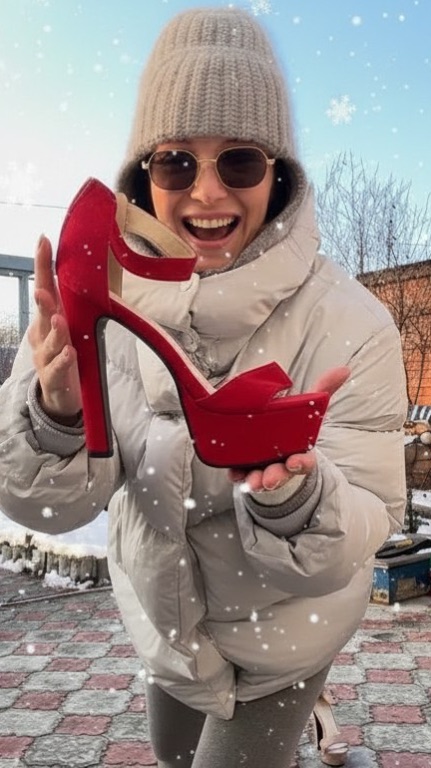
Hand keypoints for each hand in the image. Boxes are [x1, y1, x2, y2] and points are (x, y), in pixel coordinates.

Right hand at [27, 235, 81, 423]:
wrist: (58, 396)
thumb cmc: (65, 356)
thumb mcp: (72, 328)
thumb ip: (76, 304)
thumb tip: (96, 275)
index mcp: (47, 318)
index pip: (45, 287)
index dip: (43, 265)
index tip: (43, 242)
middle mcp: (42, 334)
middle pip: (42, 312)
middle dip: (43, 297)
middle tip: (43, 287)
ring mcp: (44, 357)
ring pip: (49, 342)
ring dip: (55, 330)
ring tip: (59, 319)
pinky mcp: (53, 378)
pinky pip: (58, 368)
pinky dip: (63, 359)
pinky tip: (69, 352)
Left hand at [228, 366, 349, 491]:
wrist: (274, 439)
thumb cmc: (293, 426)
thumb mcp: (308, 408)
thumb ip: (323, 391)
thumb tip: (344, 369)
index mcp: (299, 451)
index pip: (305, 461)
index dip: (301, 463)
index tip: (294, 462)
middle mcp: (282, 463)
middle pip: (282, 474)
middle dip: (276, 477)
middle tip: (268, 479)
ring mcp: (264, 468)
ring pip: (261, 478)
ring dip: (256, 481)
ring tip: (251, 482)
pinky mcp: (247, 469)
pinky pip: (242, 476)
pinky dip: (238, 475)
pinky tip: (234, 473)